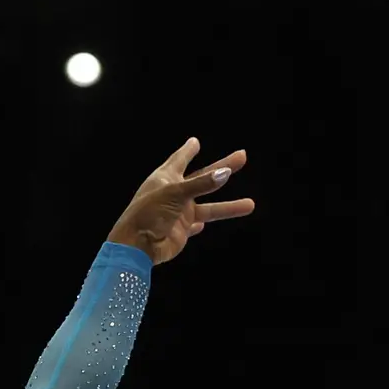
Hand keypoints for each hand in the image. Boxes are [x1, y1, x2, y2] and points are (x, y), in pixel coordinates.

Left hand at [106, 138, 253, 264]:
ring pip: (209, 207)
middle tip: (242, 156)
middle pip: (203, 178)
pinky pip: (194, 225)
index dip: (188, 150)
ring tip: (251, 204)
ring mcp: (179, 213)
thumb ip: (200, 184)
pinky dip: (200, 224)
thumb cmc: (149, 213)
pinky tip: (204, 224)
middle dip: (222, 168)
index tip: (195, 141)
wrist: (137, 246)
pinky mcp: (181, 231)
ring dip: (228, 206)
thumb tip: (224, 173)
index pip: (179, 159)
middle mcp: (174, 194)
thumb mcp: (175, 193)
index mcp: (166, 178)